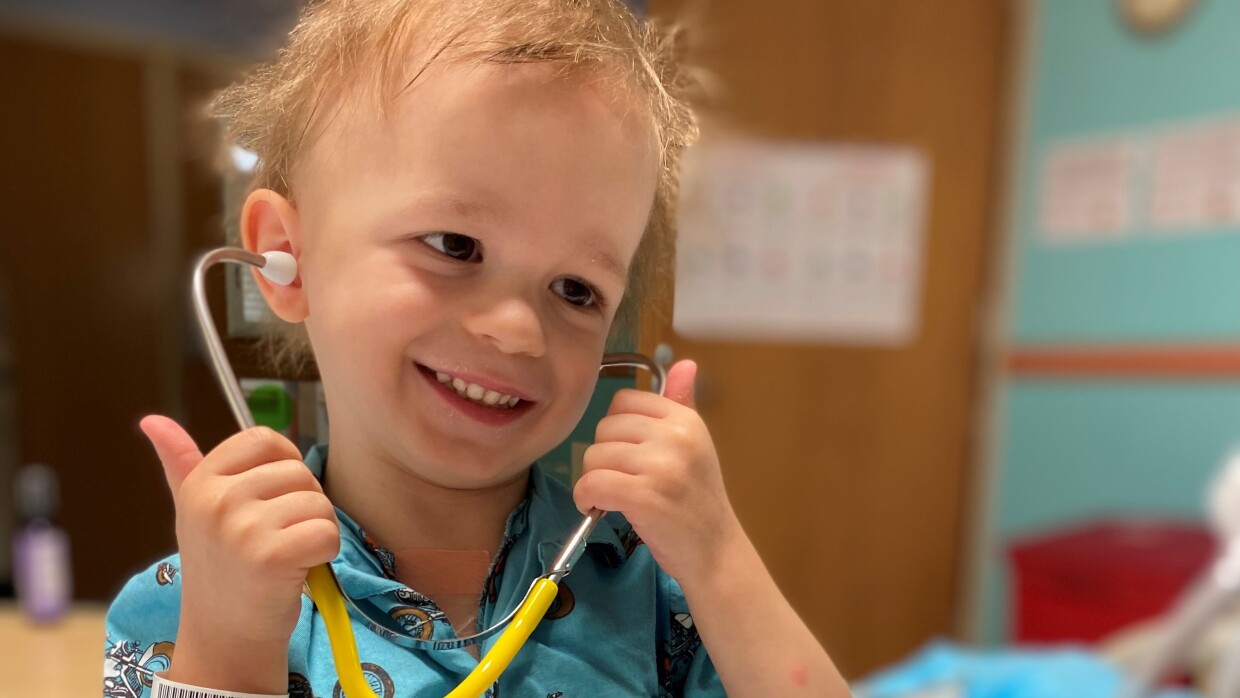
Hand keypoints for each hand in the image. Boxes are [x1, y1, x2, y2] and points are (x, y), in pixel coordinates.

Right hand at [141, 416, 339, 645]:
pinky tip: (298, 570)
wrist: (224, 634)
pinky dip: (325, 552)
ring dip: (316, 530)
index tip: (272, 497)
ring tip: (285, 554)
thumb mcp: (193, 511)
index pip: (265, 439)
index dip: (284, 464)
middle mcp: (217, 501)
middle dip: (303, 505)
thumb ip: (179, 463)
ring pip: (319, 503)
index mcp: (200, 483)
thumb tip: (153, 420)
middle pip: (300, 472)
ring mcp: (242, 528)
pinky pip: (327, 532)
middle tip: (277, 538)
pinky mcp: (272, 555)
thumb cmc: (219, 568)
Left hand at [573, 360, 740, 585]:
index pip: (624, 400)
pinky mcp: (644, 497)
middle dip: (603, 456)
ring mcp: (661, 467)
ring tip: (612, 497)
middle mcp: (676, 437)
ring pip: (594, 456)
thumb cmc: (698, 501)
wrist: (716, 552)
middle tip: (621, 480)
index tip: (626, 454)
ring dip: (593, 480)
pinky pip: (591, 483)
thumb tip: (684, 364)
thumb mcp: (695, 446)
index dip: (616, 429)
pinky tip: (596, 508)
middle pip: (604, 428)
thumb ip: (683, 403)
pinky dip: (585, 498)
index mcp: (685, 420)